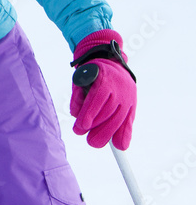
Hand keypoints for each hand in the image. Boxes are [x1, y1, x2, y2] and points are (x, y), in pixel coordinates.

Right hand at [70, 29, 136, 149]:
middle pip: (112, 114)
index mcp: (129, 100)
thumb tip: (121, 147)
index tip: (120, 150)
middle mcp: (123, 91)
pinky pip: (88, 93)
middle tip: (91, 143)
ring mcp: (111, 82)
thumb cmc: (106, 83)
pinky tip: (75, 113)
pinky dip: (80, 104)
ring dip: (88, 119)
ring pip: (99, 104)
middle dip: (101, 130)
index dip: (121, 134)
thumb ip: (119, 122)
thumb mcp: (117, 102)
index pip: (126, 120)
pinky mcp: (98, 75)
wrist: (99, 54)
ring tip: (79, 129)